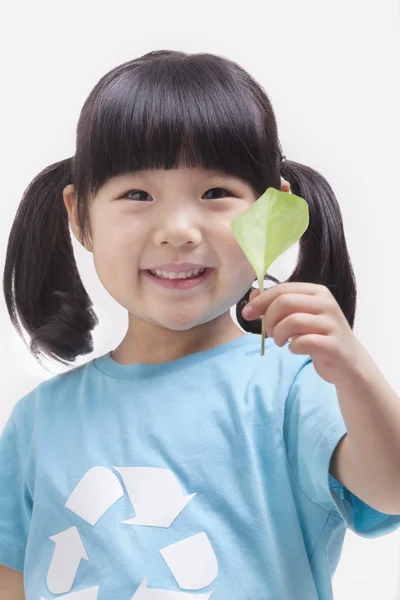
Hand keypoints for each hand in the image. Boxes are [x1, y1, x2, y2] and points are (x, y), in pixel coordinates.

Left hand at [242, 282, 365, 384]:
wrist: (347, 362)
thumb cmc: (319, 336)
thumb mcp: (299, 316)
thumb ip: (278, 303)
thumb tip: (253, 293)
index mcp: (318, 292)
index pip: (282, 289)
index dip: (260, 301)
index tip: (247, 314)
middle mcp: (327, 304)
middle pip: (285, 302)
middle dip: (269, 318)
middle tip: (270, 332)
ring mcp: (332, 324)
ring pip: (292, 321)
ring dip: (279, 334)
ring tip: (280, 341)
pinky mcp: (333, 345)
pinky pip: (303, 342)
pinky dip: (292, 347)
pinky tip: (295, 349)